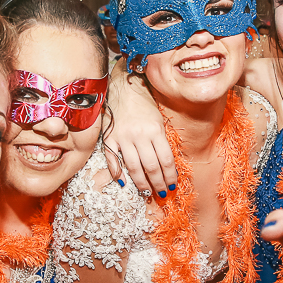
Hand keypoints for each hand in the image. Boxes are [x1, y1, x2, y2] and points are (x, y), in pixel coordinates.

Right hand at [102, 72, 177, 194]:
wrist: (122, 89)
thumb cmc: (143, 105)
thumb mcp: (158, 120)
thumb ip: (161, 141)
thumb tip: (166, 165)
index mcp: (155, 130)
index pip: (165, 160)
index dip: (170, 175)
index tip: (172, 185)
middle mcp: (139, 135)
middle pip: (151, 167)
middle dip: (158, 183)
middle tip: (162, 193)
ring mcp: (122, 138)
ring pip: (133, 167)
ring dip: (142, 183)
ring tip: (147, 192)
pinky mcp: (109, 138)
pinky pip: (112, 161)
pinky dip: (118, 174)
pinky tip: (125, 183)